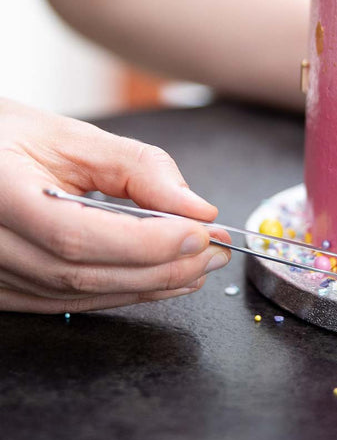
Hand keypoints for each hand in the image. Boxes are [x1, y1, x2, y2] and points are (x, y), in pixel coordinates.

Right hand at [0, 98, 230, 312]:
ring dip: (151, 285)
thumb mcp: (72, 137)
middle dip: (161, 266)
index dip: (145, 241)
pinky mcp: (7, 290)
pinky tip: (162, 280)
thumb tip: (196, 208)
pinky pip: (71, 302)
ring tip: (198, 266)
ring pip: (80, 295)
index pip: (76, 234)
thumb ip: (138, 168)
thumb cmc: (8, 138)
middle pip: (82, 273)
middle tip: (213, 252)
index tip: (200, 232)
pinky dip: (125, 292)